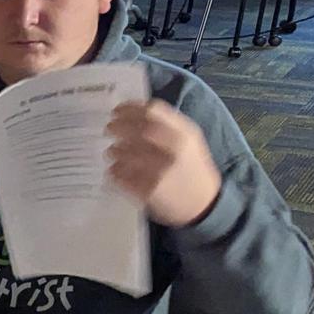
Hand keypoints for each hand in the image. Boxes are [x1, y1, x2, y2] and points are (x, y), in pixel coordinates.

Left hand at [105, 100, 222, 227]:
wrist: (205, 204)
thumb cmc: (192, 168)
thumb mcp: (189, 141)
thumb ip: (167, 125)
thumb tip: (133, 113)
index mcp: (184, 134)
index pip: (152, 112)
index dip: (129, 109)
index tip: (116, 111)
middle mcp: (174, 150)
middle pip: (137, 130)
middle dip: (118, 127)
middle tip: (109, 129)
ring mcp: (161, 172)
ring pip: (127, 154)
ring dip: (114, 150)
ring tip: (112, 151)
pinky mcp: (150, 191)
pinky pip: (123, 177)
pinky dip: (115, 171)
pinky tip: (115, 170)